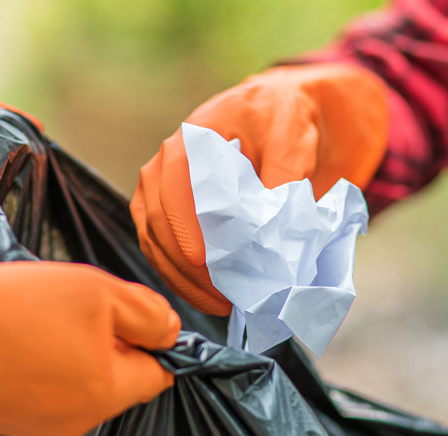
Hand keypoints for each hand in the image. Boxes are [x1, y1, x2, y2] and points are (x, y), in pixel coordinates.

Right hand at [0, 248, 180, 435]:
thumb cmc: (4, 315)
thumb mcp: (94, 292)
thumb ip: (145, 312)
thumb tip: (170, 332)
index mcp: (107, 395)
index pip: (159, 372)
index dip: (149, 333)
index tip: (124, 304)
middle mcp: (75, 421)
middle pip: (114, 377)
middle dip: (104, 338)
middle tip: (71, 300)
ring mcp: (33, 424)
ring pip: (73, 379)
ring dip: (64, 346)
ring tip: (30, 312)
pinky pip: (33, 384)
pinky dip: (27, 358)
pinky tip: (3, 331)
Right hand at [130, 62, 388, 313]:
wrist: (277, 119)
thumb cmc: (282, 122)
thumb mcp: (291, 136)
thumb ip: (282, 175)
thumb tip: (270, 225)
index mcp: (188, 143)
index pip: (175, 191)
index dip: (187, 230)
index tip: (206, 263)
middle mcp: (161, 168)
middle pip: (160, 224)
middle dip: (189, 266)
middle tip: (225, 296)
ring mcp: (157, 195)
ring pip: (155, 245)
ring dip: (184, 280)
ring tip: (222, 304)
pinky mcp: (163, 219)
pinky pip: (160, 254)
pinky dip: (181, 280)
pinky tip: (210, 298)